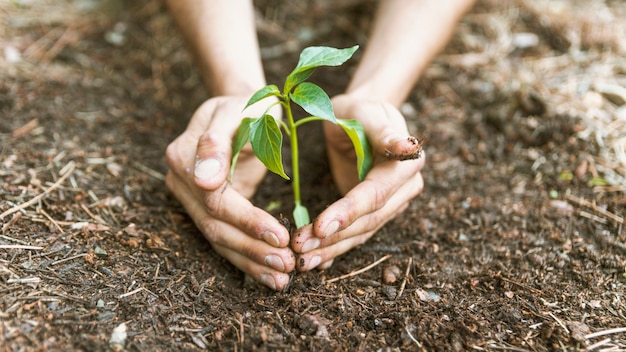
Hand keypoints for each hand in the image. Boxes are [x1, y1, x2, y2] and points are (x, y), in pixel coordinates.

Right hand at [165, 96, 294, 289]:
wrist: (243, 108)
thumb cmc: (247, 105)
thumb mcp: (238, 111)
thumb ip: (218, 141)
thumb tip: (203, 180)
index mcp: (184, 155)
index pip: (215, 199)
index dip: (247, 221)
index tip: (281, 236)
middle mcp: (181, 181)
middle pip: (215, 225)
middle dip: (252, 249)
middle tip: (287, 265)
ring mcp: (190, 198)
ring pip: (218, 239)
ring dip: (251, 262)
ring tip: (282, 279)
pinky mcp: (206, 210)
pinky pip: (225, 238)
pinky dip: (248, 258)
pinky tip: (270, 275)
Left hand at [292, 94, 424, 269]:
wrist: (358, 118)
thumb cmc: (358, 111)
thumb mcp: (365, 112)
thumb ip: (383, 130)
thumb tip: (409, 147)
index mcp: (406, 165)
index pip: (375, 194)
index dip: (348, 212)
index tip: (319, 227)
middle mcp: (404, 189)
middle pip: (369, 221)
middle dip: (334, 237)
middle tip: (299, 248)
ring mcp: (392, 204)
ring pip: (362, 233)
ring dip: (332, 249)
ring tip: (301, 260)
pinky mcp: (375, 212)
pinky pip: (356, 234)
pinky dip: (335, 249)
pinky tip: (315, 261)